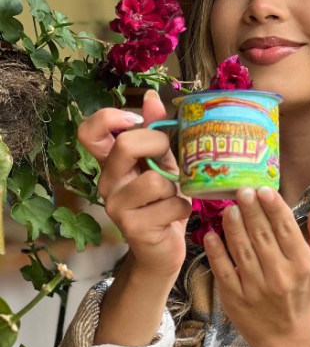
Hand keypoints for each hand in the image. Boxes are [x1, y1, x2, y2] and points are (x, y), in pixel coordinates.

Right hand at [77, 90, 191, 279]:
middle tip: (170, 160)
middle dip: (159, 146)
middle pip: (126, 146)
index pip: (89, 131)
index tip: (136, 122)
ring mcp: (117, 207)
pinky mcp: (134, 228)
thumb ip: (157, 131)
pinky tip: (175, 216)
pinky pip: (171, 204)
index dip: (110, 118)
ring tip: (173, 197)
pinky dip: (183, 208)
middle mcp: (107, 183)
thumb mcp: (164, 162)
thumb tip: (152, 97)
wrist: (164, 249)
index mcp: (110, 163)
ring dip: (176, 187)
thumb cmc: (163, 201)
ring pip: (156, 180)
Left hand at [203, 187, 309, 346]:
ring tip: (228, 207)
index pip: (286, 230)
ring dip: (233, 226)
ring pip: (242, 250)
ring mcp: (255, 288)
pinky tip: (211, 234)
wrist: (285, 336)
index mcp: (301, 265)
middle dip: (251, 210)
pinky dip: (216, 251)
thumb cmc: (302, 294)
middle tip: (242, 190)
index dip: (274, 207)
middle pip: (262, 236)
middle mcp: (279, 276)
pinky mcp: (235, 298)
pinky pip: (223, 270)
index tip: (264, 189)